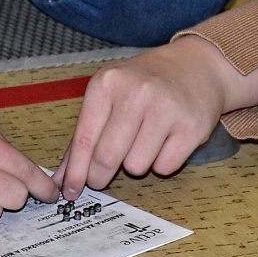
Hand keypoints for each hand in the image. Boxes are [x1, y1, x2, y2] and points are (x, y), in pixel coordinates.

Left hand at [56, 35, 257, 199]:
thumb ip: (84, 136)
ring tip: (143, 141)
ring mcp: (166, 109)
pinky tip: (165, 141)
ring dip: (136, 164)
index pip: (84, 138)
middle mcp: (136, 93)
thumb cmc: (142, 84)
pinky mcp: (192, 127)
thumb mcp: (108, 95)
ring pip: (136, 166)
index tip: (69, 191)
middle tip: (100, 178)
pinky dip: (161, 162)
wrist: (195, 65)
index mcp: (107, 83)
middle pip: (107, 157)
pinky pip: (165, 167)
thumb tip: (62, 179)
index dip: (75, 171)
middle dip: (99, 176)